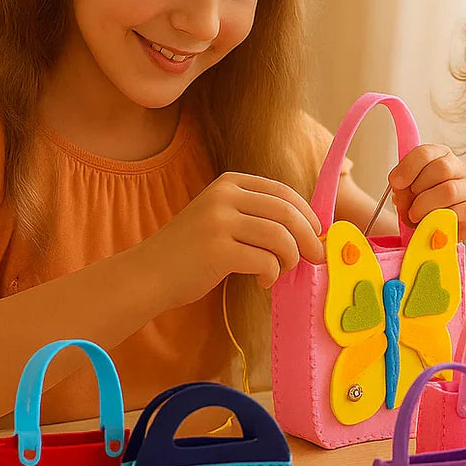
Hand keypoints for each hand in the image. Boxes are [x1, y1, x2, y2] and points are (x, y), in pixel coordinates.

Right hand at [149, 172, 325, 306]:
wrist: (148, 274)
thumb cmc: (192, 253)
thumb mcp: (221, 219)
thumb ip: (257, 217)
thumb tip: (310, 230)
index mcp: (229, 183)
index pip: (284, 192)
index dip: (308, 215)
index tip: (317, 234)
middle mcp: (224, 196)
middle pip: (287, 212)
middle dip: (309, 237)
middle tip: (315, 258)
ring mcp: (219, 221)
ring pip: (280, 236)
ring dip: (289, 258)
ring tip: (280, 271)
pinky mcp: (217, 250)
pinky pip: (265, 260)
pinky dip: (271, 274)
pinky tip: (262, 282)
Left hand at [388, 144, 465, 240]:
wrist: (440, 225)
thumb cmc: (424, 204)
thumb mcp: (409, 190)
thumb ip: (403, 187)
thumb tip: (400, 193)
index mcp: (440, 156)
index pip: (426, 153)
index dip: (408, 167)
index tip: (396, 183)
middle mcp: (459, 168)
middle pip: (441, 168)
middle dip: (417, 189)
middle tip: (406, 205)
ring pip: (450, 190)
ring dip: (426, 205)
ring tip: (415, 215)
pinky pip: (462, 211)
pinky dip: (442, 218)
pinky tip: (432, 223)